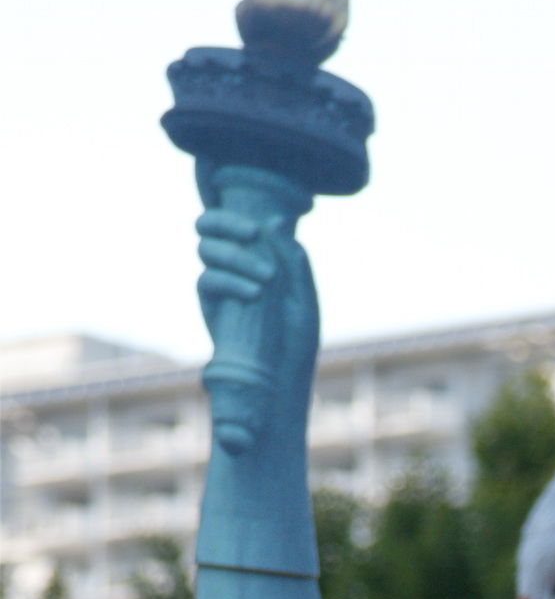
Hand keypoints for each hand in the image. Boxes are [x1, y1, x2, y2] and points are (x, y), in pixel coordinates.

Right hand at [194, 168, 318, 457]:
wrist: (281, 385)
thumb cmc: (296, 345)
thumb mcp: (304, 301)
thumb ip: (293, 262)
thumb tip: (275, 220)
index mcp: (259, 258)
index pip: (239, 220)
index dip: (238, 212)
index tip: (261, 225)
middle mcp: (234, 266)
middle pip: (210, 225)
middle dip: (226, 222)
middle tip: (252, 235)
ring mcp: (219, 284)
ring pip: (207, 249)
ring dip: (235, 256)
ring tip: (265, 280)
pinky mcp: (209, 306)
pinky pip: (206, 280)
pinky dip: (229, 281)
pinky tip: (254, 295)